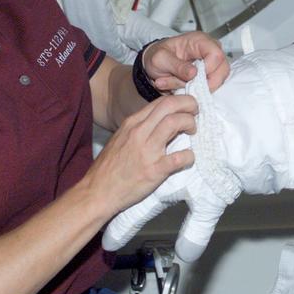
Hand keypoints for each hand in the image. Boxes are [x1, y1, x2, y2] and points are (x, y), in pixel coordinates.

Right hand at [84, 94, 197, 217]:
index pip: (161, 102)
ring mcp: (147, 150)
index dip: (179, 101)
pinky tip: (189, 158)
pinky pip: (179, 157)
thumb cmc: (110, 166)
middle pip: (170, 106)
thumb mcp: (121, 138)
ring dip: (190, 124)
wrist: (98, 192)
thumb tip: (160, 121)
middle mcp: (139, 132)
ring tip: (193, 131)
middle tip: (196, 113)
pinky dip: (189, 156)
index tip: (187, 107)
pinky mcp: (154, 170)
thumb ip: (139, 128)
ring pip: (175, 123)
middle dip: (189, 105)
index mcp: (132, 123)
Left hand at [143, 32, 229, 91]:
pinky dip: (198, 91)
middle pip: (223, 69)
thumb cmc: (157, 57)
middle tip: (188, 87)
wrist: (154, 65)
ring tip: (181, 86)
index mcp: (199, 41)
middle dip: (206, 83)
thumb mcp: (160, 59)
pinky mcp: (210, 75)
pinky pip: (212, 86)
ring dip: (201, 88)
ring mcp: (212, 63)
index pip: (216, 54)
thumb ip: (176, 66)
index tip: (193, 78)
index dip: (208, 69)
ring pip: (219, 80)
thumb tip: (194, 74)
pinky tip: (185, 88)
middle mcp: (209, 50)